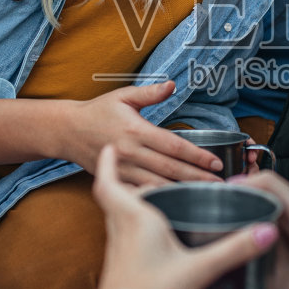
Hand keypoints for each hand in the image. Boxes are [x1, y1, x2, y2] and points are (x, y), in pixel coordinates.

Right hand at [66, 81, 222, 185]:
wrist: (67, 131)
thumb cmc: (97, 111)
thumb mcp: (123, 96)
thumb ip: (149, 93)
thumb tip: (172, 85)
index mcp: (137, 131)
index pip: (174, 146)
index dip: (197, 156)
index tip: (216, 162)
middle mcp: (131, 153)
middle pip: (171, 169)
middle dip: (197, 177)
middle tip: (220, 183)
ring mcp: (123, 170)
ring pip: (158, 184)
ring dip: (182, 190)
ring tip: (204, 195)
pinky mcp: (117, 180)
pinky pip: (141, 193)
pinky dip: (159, 198)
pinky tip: (176, 203)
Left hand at [92, 146, 278, 288]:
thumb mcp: (199, 268)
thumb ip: (235, 248)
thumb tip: (266, 231)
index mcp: (135, 220)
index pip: (110, 184)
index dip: (107, 164)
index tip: (109, 148)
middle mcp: (121, 231)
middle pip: (119, 198)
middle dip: (133, 184)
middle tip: (150, 175)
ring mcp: (119, 252)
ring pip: (119, 218)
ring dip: (132, 206)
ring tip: (153, 200)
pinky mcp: (122, 269)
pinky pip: (125, 238)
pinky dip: (136, 229)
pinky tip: (154, 239)